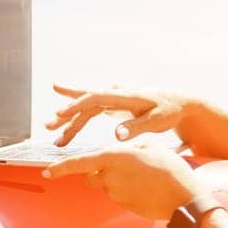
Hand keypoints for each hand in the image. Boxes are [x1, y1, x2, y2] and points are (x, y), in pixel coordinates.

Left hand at [42, 144, 203, 220]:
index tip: (46, 172)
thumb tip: (123, 148)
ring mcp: (116, 193)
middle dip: (98, 170)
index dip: (60, 168)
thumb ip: (131, 145)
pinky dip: (126, 189)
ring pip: (106, 184)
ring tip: (141, 175)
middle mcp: (110, 176)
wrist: (183, 199)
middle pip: (91, 175)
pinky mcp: (124, 205)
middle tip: (123, 165)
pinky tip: (144, 186)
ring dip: (116, 179)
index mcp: (114, 157)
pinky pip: (118, 194)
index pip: (79, 163)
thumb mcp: (152, 146)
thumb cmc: (170, 170)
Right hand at [44, 83, 195, 147]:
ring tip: (51, 130)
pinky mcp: (114, 102)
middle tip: (48, 125)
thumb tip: (116, 135)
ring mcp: (114, 96)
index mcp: (125, 95)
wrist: (179, 103)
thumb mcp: (157, 121)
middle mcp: (116, 92)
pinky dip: (78, 115)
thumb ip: (136, 128)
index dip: (77, 105)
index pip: (96, 98)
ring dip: (69, 118)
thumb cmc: (169, 112)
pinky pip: (91, 108)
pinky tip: (65, 120)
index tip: (61, 114)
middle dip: (66, 113)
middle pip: (85, 101)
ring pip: (86, 106)